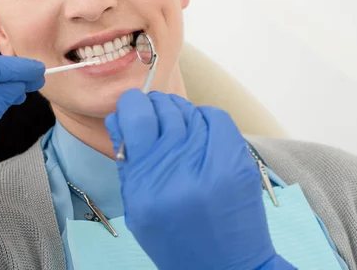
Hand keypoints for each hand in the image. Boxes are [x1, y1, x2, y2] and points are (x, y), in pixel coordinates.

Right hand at [105, 90, 294, 269]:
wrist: (226, 267)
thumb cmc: (173, 240)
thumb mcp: (136, 208)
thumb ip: (126, 161)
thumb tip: (119, 117)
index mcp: (147, 184)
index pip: (136, 119)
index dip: (130, 103)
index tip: (129, 106)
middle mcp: (180, 170)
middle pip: (163, 109)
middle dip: (153, 104)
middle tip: (152, 112)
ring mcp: (213, 165)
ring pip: (189, 111)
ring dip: (176, 110)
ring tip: (174, 122)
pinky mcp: (238, 163)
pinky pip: (216, 117)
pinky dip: (203, 115)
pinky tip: (198, 127)